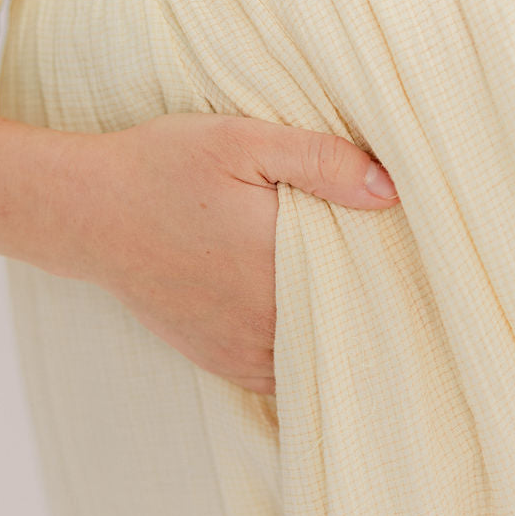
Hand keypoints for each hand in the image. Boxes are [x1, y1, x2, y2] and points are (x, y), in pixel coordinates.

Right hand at [63, 112, 398, 395]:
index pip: (371, 276)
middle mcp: (268, 315)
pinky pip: (288, 376)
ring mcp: (245, 347)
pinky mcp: (225, 362)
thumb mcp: (240, 139)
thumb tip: (391, 190)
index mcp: (281, 257)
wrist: (88, 213)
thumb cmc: (162, 167)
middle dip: (385, 305)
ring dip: (348, 336)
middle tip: (418, 286)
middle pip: (352, 322)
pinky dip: (311, 359)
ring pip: (323, 357)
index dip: (403, 267)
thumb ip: (319, 159)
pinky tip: (328, 335)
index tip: (426, 254)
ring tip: (380, 312)